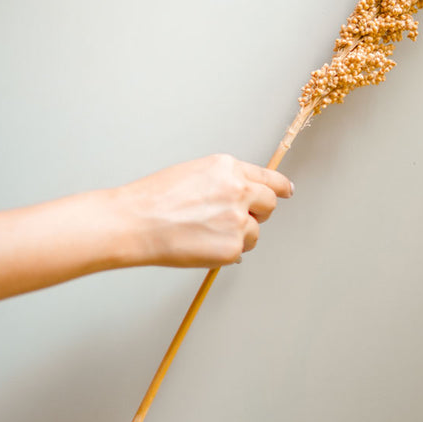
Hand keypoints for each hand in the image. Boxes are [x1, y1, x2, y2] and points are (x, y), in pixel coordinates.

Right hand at [112, 153, 293, 268]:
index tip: (287, 191)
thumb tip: (241, 196)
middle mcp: (239, 190)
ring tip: (205, 234)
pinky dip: (226, 253)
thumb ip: (223, 182)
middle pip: (270, 204)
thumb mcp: (193, 174)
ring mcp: (238, 219)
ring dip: (239, 236)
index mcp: (228, 168)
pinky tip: (201, 246)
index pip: (269, 178)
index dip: (281, 187)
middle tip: (236, 220)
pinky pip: (240, 252)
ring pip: (255, 232)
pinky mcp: (233, 246)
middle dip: (258, 213)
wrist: (135, 222)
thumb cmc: (154, 199)